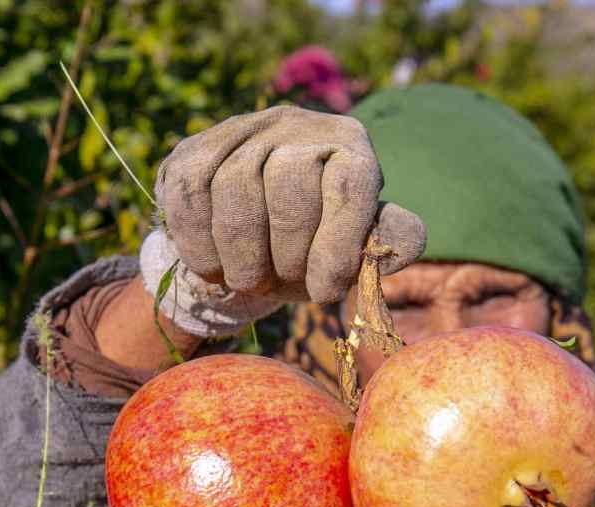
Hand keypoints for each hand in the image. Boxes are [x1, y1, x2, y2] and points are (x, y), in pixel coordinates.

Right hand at [152, 105, 425, 305]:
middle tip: (282, 284)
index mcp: (350, 146)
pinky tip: (213, 267)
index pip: (348, 185)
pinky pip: (190, 192)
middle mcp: (298, 125)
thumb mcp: (354, 250)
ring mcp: (242, 130)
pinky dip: (199, 242)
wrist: (249, 245)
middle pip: (289, 183)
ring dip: (241, 252)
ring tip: (248, 280)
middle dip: (286, 250)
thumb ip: (386, 242)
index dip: (338, 245)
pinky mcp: (194, 148)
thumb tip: (405, 240)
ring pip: (235, 185)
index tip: (327, 293)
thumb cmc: (315, 248)